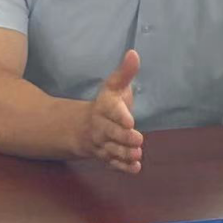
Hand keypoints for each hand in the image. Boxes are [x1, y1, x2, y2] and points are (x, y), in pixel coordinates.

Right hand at [80, 50, 143, 173]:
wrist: (84, 127)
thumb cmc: (107, 104)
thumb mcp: (114, 86)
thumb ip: (125, 72)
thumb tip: (134, 53)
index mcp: (104, 107)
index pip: (111, 110)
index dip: (120, 116)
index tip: (130, 121)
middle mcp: (101, 126)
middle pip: (111, 133)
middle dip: (123, 137)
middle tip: (138, 139)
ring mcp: (102, 143)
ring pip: (112, 150)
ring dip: (124, 153)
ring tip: (137, 154)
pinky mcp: (106, 157)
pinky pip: (113, 164)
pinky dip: (123, 168)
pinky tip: (135, 169)